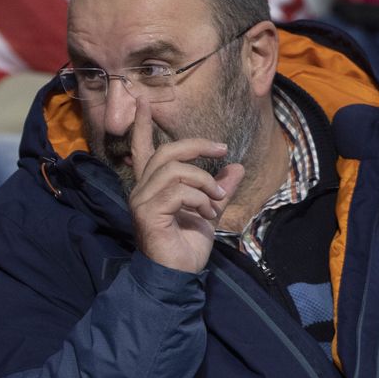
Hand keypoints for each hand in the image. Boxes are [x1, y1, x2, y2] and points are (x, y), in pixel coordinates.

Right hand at [127, 97, 243, 273]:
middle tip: (222, 150)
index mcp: (153, 187)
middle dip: (197, 146)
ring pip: (175, 170)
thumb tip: (236, 166)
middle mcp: (142, 190)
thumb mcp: (209, 211)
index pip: (143, 149)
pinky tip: (206, 215)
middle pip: (167, 152)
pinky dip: (200, 199)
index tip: (144, 102)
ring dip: (204, 182)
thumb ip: (219, 189)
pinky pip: (178, 191)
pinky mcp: (147, 213)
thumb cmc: (187, 247)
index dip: (143, 125)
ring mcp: (142, 201)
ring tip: (215, 200)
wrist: (178, 276)